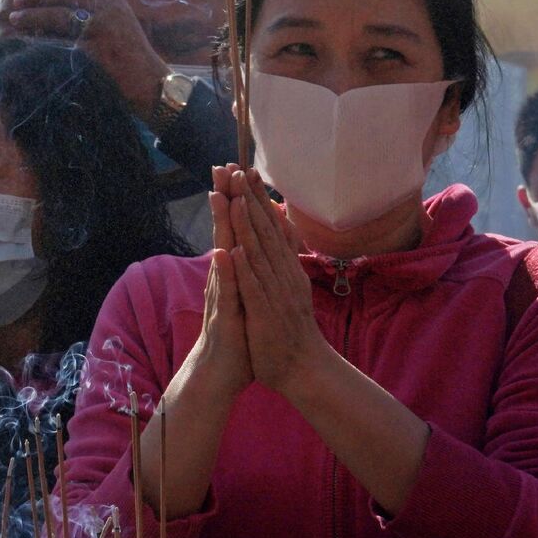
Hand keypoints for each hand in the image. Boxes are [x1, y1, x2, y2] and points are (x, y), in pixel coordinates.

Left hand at [0, 0, 167, 120]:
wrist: (146, 81)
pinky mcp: (97, 43)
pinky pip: (61, 30)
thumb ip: (94, 1)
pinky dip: (38, 28)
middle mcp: (110, 3)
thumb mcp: (113, 18)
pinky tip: (23, 34)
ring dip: (33, 8)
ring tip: (13, 16)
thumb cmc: (125, 53)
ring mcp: (105, 22)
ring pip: (62, 4)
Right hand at [186, 166, 253, 400]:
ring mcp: (222, 294)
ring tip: (218, 195)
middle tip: (221, 166)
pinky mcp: (224, 316)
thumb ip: (242, 269)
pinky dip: (226, 272)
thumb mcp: (243, 296)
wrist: (220, 372)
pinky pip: (226, 291)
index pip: (234, 228)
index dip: (235, 200)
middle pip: (224, 231)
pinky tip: (225, 252)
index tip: (236, 169)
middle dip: (224, 199)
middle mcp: (223, 277)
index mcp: (232, 271)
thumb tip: (243, 243)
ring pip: (222, 253)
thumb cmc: (236, 335)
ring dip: (220, 225)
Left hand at [225, 168, 329, 395]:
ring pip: (259, 253)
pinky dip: (245, 269)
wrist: (303, 368)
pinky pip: (254, 288)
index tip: (245, 170)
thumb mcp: (286, 286)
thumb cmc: (290, 328)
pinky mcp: (265, 312)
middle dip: (250, 200)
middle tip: (237, 170)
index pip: (270, 226)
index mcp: (284, 267)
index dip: (257, 198)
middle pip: (265, 231)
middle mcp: (283, 274)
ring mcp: (275, 292)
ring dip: (247, 225)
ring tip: (235, 198)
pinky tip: (235, 251)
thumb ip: (280, 260)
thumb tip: (277, 232)